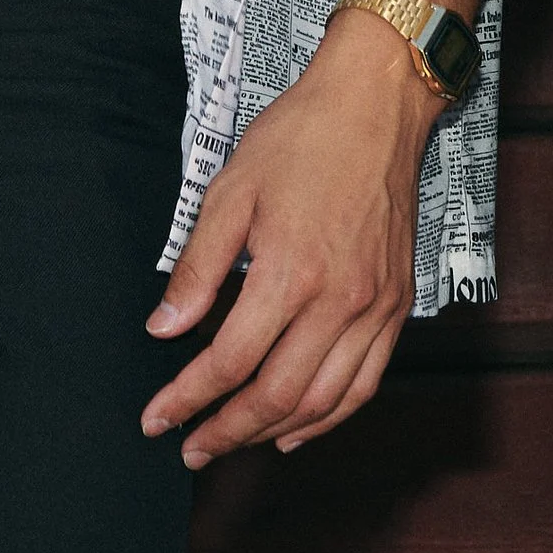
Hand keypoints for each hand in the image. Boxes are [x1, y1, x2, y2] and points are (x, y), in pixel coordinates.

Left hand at [139, 8, 434, 466]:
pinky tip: (298, 429)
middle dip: (227, 431)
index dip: (188, 398)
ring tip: (234, 440)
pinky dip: (330, 418)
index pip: (229, 361)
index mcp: (290, 271)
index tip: (156, 418)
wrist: (375, 105)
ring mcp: (374, 307)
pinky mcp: (396, 304)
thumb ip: (198, 267)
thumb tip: (164, 329)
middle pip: (277, 397)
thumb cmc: (300, 138)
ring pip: (324, 401)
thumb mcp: (231, 189)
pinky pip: (365, 383)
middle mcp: (338, 301)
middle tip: (190, 447)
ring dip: (274, 432)